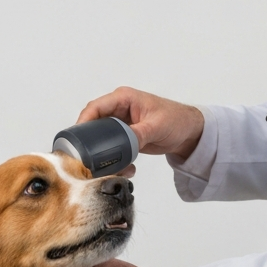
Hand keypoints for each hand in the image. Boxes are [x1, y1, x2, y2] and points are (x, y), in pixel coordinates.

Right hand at [77, 87, 203, 161]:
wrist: (189, 133)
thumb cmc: (177, 120)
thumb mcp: (157, 126)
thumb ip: (138, 133)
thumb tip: (123, 142)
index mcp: (123, 98)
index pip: (96, 107)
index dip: (83, 121)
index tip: (77, 139)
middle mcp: (118, 109)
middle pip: (94, 124)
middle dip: (91, 142)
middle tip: (88, 158)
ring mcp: (120, 123)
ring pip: (101, 138)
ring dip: (104, 153)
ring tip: (111, 167)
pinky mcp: (124, 136)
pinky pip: (112, 147)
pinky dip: (115, 158)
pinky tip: (124, 168)